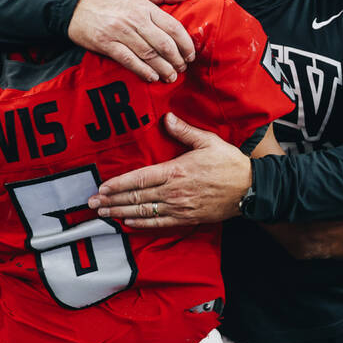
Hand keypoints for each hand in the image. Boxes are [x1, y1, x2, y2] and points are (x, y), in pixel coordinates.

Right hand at [68, 0, 194, 82]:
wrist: (75, 2)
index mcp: (145, 7)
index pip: (173, 27)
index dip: (185, 44)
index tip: (191, 55)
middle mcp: (135, 20)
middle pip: (164, 44)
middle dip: (177, 59)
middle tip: (182, 68)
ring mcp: (120, 33)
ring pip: (149, 55)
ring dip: (163, 68)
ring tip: (170, 77)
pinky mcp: (106, 44)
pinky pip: (129, 60)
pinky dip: (142, 71)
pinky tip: (152, 77)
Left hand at [91, 113, 250, 227]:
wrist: (250, 189)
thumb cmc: (229, 163)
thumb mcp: (208, 141)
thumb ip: (185, 131)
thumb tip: (167, 118)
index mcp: (176, 170)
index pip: (140, 178)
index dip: (118, 184)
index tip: (101, 187)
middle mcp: (174, 192)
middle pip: (136, 197)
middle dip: (111, 201)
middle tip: (92, 203)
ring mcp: (180, 207)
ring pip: (144, 212)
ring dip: (121, 213)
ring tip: (103, 214)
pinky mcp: (187, 218)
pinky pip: (159, 223)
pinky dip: (141, 223)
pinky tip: (128, 222)